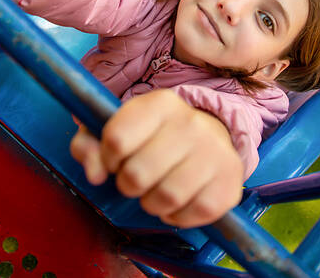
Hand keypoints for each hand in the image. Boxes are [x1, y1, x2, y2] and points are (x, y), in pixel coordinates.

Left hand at [70, 89, 243, 227]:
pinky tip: (178, 202)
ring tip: (155, 191)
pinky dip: (177, 216)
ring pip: (166, 197)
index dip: (108, 158)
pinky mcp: (230, 182)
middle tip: (136, 179)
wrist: (210, 137)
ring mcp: (215, 152)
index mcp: (160, 104)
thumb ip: (90, 145)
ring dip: (152, 204)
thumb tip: (94, 174)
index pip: (116, 139)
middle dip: (128, 184)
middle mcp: (191, 122)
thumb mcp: (118, 129)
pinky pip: (193, 214)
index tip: (116, 159)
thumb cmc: (154, 137)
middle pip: (138, 174)